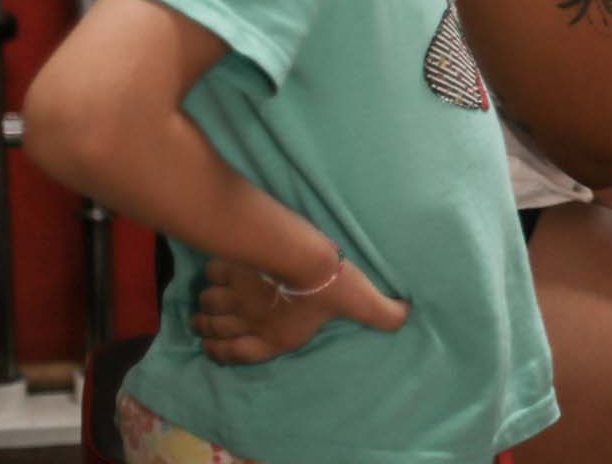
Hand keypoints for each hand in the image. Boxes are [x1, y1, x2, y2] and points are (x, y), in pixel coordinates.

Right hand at [191, 253, 408, 365]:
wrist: (301, 255)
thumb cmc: (330, 284)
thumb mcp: (360, 302)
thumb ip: (384, 314)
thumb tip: (407, 316)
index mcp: (276, 337)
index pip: (238, 355)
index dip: (222, 354)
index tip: (211, 349)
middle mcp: (249, 321)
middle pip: (218, 329)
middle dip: (209, 328)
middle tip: (204, 322)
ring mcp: (234, 297)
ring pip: (210, 305)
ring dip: (206, 306)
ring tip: (203, 304)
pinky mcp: (228, 270)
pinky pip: (212, 276)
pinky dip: (211, 276)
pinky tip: (215, 272)